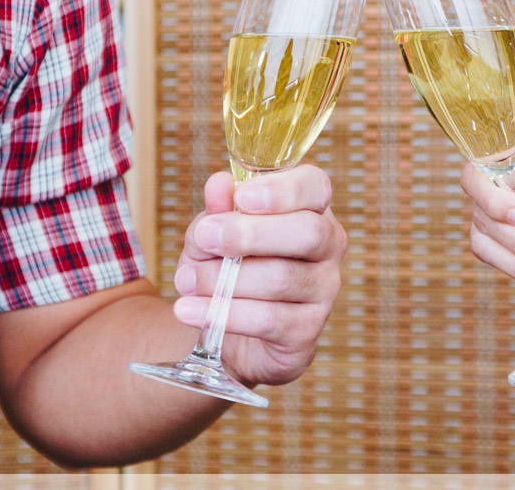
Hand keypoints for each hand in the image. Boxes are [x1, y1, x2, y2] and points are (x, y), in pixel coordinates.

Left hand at [172, 166, 344, 386]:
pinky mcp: (307, 329)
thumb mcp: (216, 233)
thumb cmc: (231, 265)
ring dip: (224, 279)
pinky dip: (224, 314)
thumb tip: (219, 184)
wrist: (231, 328)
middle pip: (307, 232)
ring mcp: (324, 289)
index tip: (242, 196)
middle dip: (250, 234)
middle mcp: (328, 245)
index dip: (283, 190)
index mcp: (311, 208)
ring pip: (281, 278)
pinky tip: (190, 310)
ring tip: (185, 280)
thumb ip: (219, 210)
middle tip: (205, 237)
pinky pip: (269, 320)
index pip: (315, 187)